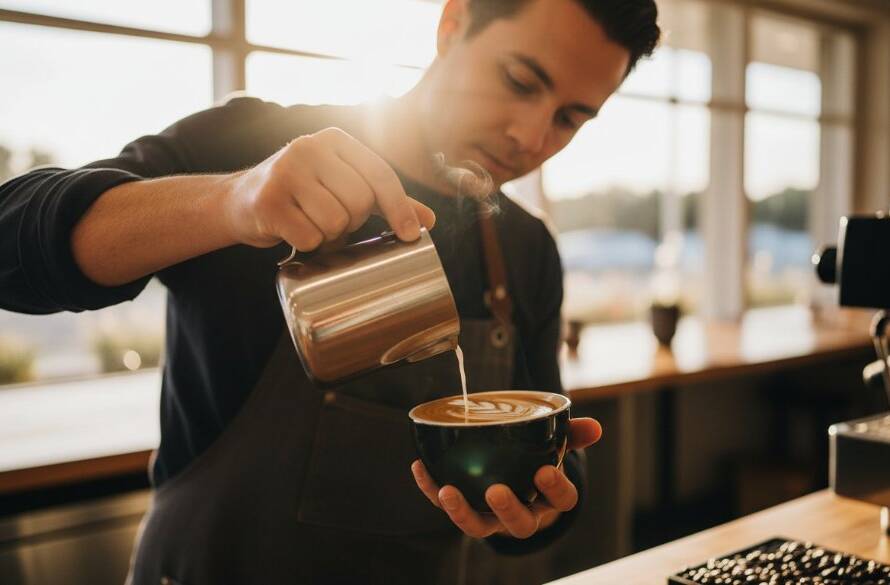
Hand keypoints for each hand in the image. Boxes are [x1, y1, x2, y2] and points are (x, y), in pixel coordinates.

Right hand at [222, 127, 435, 250]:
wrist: (238, 202)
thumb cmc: (300, 196)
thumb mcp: (342, 188)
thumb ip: (384, 200)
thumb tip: (429, 221)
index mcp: (334, 139)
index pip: (380, 173)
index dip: (400, 207)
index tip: (412, 235)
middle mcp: (309, 147)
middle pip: (360, 201)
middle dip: (352, 222)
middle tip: (332, 220)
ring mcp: (286, 171)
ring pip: (335, 221)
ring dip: (328, 235)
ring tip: (311, 225)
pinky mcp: (268, 201)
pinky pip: (310, 237)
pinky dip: (307, 245)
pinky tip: (293, 232)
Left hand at [411, 417, 601, 538]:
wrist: (516, 481)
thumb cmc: (537, 461)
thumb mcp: (555, 447)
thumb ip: (571, 435)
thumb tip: (595, 427)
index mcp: (549, 499)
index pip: (561, 501)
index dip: (554, 489)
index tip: (546, 471)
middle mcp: (522, 515)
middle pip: (518, 523)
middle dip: (507, 509)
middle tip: (496, 491)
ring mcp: (491, 519)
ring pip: (478, 526)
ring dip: (461, 512)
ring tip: (448, 491)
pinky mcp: (464, 511)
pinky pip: (446, 505)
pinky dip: (430, 489)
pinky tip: (420, 468)